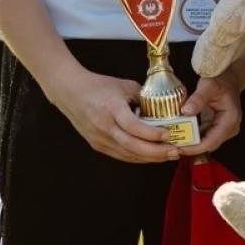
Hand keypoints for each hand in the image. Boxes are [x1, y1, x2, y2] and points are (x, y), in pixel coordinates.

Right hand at [43, 65, 180, 163]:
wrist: (70, 92)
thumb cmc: (99, 86)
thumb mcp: (125, 86)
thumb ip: (144, 99)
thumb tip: (164, 112)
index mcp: (111, 108)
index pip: (132, 126)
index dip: (151, 134)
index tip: (168, 134)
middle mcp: (103, 126)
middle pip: (131, 146)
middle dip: (156, 152)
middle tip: (175, 151)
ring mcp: (99, 138)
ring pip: (127, 154)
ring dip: (150, 157)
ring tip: (168, 155)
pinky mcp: (97, 145)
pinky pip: (121, 155)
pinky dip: (138, 157)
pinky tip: (152, 156)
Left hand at [179, 71, 243, 155]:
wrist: (228, 78)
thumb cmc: (221, 80)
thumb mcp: (208, 86)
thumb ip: (198, 98)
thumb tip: (185, 111)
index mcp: (229, 121)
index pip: (211, 142)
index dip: (194, 148)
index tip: (177, 147)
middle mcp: (228, 129)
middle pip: (207, 145)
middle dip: (189, 147)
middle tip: (170, 146)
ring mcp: (223, 130)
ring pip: (204, 143)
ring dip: (189, 142)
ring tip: (171, 141)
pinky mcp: (216, 128)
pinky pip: (202, 136)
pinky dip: (191, 136)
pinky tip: (178, 133)